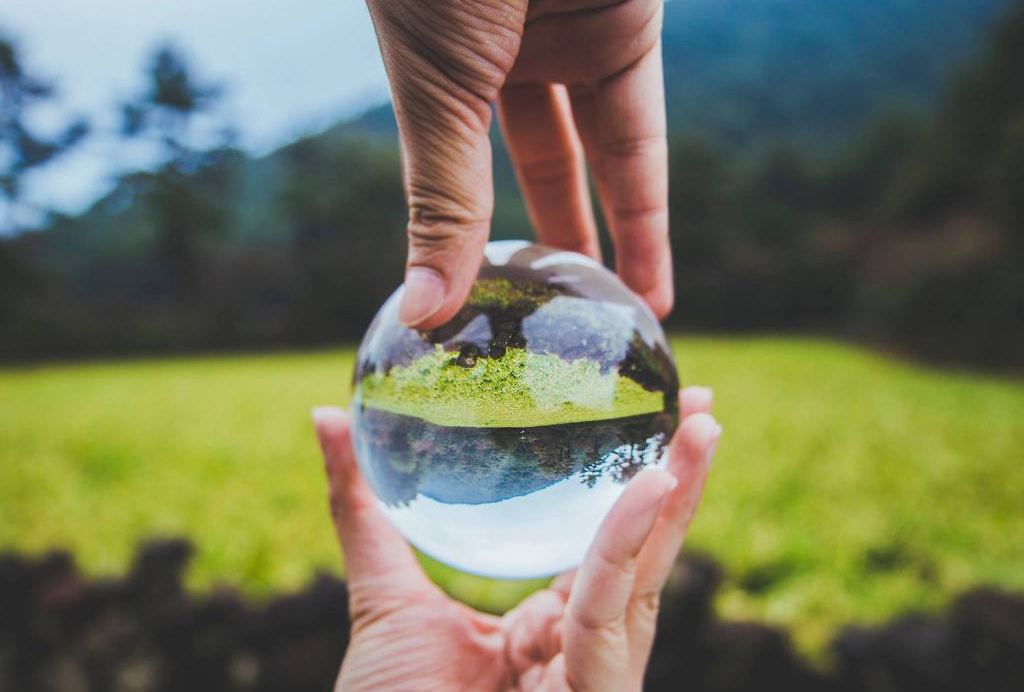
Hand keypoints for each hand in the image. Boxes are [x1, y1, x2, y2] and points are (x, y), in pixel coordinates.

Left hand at [312, 386, 719, 690]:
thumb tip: (326, 415)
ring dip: (679, 499)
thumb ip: (360, 508)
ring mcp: (594, 680)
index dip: (634, 487)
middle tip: (702, 402)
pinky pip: (609, 613)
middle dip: (679, 480)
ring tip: (702, 423)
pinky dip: (627, 546)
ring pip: (645, 578)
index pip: (607, 550)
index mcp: (550, 632)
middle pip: (643, 556)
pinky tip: (653, 484)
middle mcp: (582, 652)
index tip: (651, 414)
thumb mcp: (380, 594)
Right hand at [366, 0, 671, 328]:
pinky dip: (646, 213)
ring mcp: (577, 37)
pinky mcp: (633, 25)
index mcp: (449, 63)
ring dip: (618, 238)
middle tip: (563, 316)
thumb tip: (422, 314)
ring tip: (621, 315)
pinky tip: (649, 282)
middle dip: (559, 239)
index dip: (470, 238)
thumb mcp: (435, 95)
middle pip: (545, 163)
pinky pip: (642, 137)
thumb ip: (442, 200)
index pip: (465, 168)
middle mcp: (516, 52)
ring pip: (601, 155)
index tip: (471, 309)